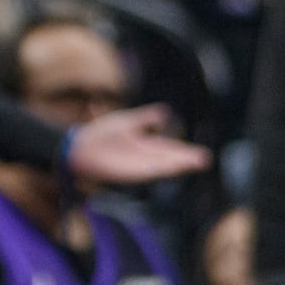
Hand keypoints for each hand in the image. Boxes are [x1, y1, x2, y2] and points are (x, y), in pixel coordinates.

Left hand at [66, 104, 210, 186]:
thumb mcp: (126, 121)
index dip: (183, 152)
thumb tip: (165, 112)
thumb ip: (145, 118)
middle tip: (204, 159)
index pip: (168, 149)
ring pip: (162, 166)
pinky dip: (159, 168)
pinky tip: (171, 167)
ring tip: (194, 162)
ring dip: (177, 165)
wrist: (79, 145)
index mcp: (143, 145)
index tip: (200, 154)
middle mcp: (142, 157)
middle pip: (169, 159)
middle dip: (185, 159)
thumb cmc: (99, 134)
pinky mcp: (127, 172)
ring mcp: (136, 166)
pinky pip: (147, 170)